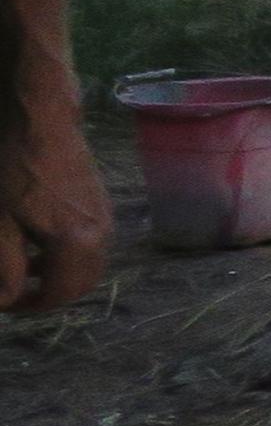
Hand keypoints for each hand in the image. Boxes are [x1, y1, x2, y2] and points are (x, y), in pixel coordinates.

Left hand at [3, 80, 108, 309]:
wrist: (40, 119)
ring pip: (88, 265)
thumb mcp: (1, 223)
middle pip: (81, 284)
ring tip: (25, 269)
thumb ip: (7, 267)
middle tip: (15, 293)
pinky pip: (90, 244)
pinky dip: (67, 255)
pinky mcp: (101, 204)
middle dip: (49, 295)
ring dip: (59, 275)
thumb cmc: (14, 167)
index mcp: (77, 242)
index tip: (4, 303)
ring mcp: (105, 217)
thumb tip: (8, 300)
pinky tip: (40, 242)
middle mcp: (100, 234)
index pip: (59, 294)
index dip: (28, 306)